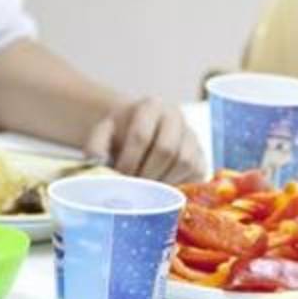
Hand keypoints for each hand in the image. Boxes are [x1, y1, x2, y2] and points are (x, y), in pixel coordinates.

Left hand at [84, 97, 205, 183]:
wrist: (139, 131)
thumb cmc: (120, 134)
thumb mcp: (102, 133)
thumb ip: (95, 146)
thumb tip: (98, 164)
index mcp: (151, 106)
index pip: (141, 135)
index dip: (129, 161)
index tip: (119, 179)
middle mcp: (176, 117)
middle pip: (167, 150)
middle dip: (147, 175)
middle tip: (133, 190)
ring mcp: (192, 136)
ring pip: (184, 162)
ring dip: (163, 182)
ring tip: (146, 192)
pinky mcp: (201, 156)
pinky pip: (196, 174)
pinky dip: (179, 186)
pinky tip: (162, 192)